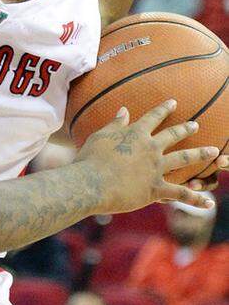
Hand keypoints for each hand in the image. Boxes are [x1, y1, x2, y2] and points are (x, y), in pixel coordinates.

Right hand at [76, 99, 227, 213]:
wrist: (90, 183)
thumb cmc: (89, 159)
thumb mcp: (100, 136)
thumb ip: (115, 124)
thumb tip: (124, 110)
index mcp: (135, 134)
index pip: (153, 117)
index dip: (164, 109)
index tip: (173, 102)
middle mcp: (150, 148)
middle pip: (173, 135)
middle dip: (185, 129)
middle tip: (196, 124)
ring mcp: (155, 168)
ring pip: (184, 159)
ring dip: (200, 154)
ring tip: (214, 151)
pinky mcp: (156, 189)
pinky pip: (181, 194)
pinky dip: (196, 199)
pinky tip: (210, 203)